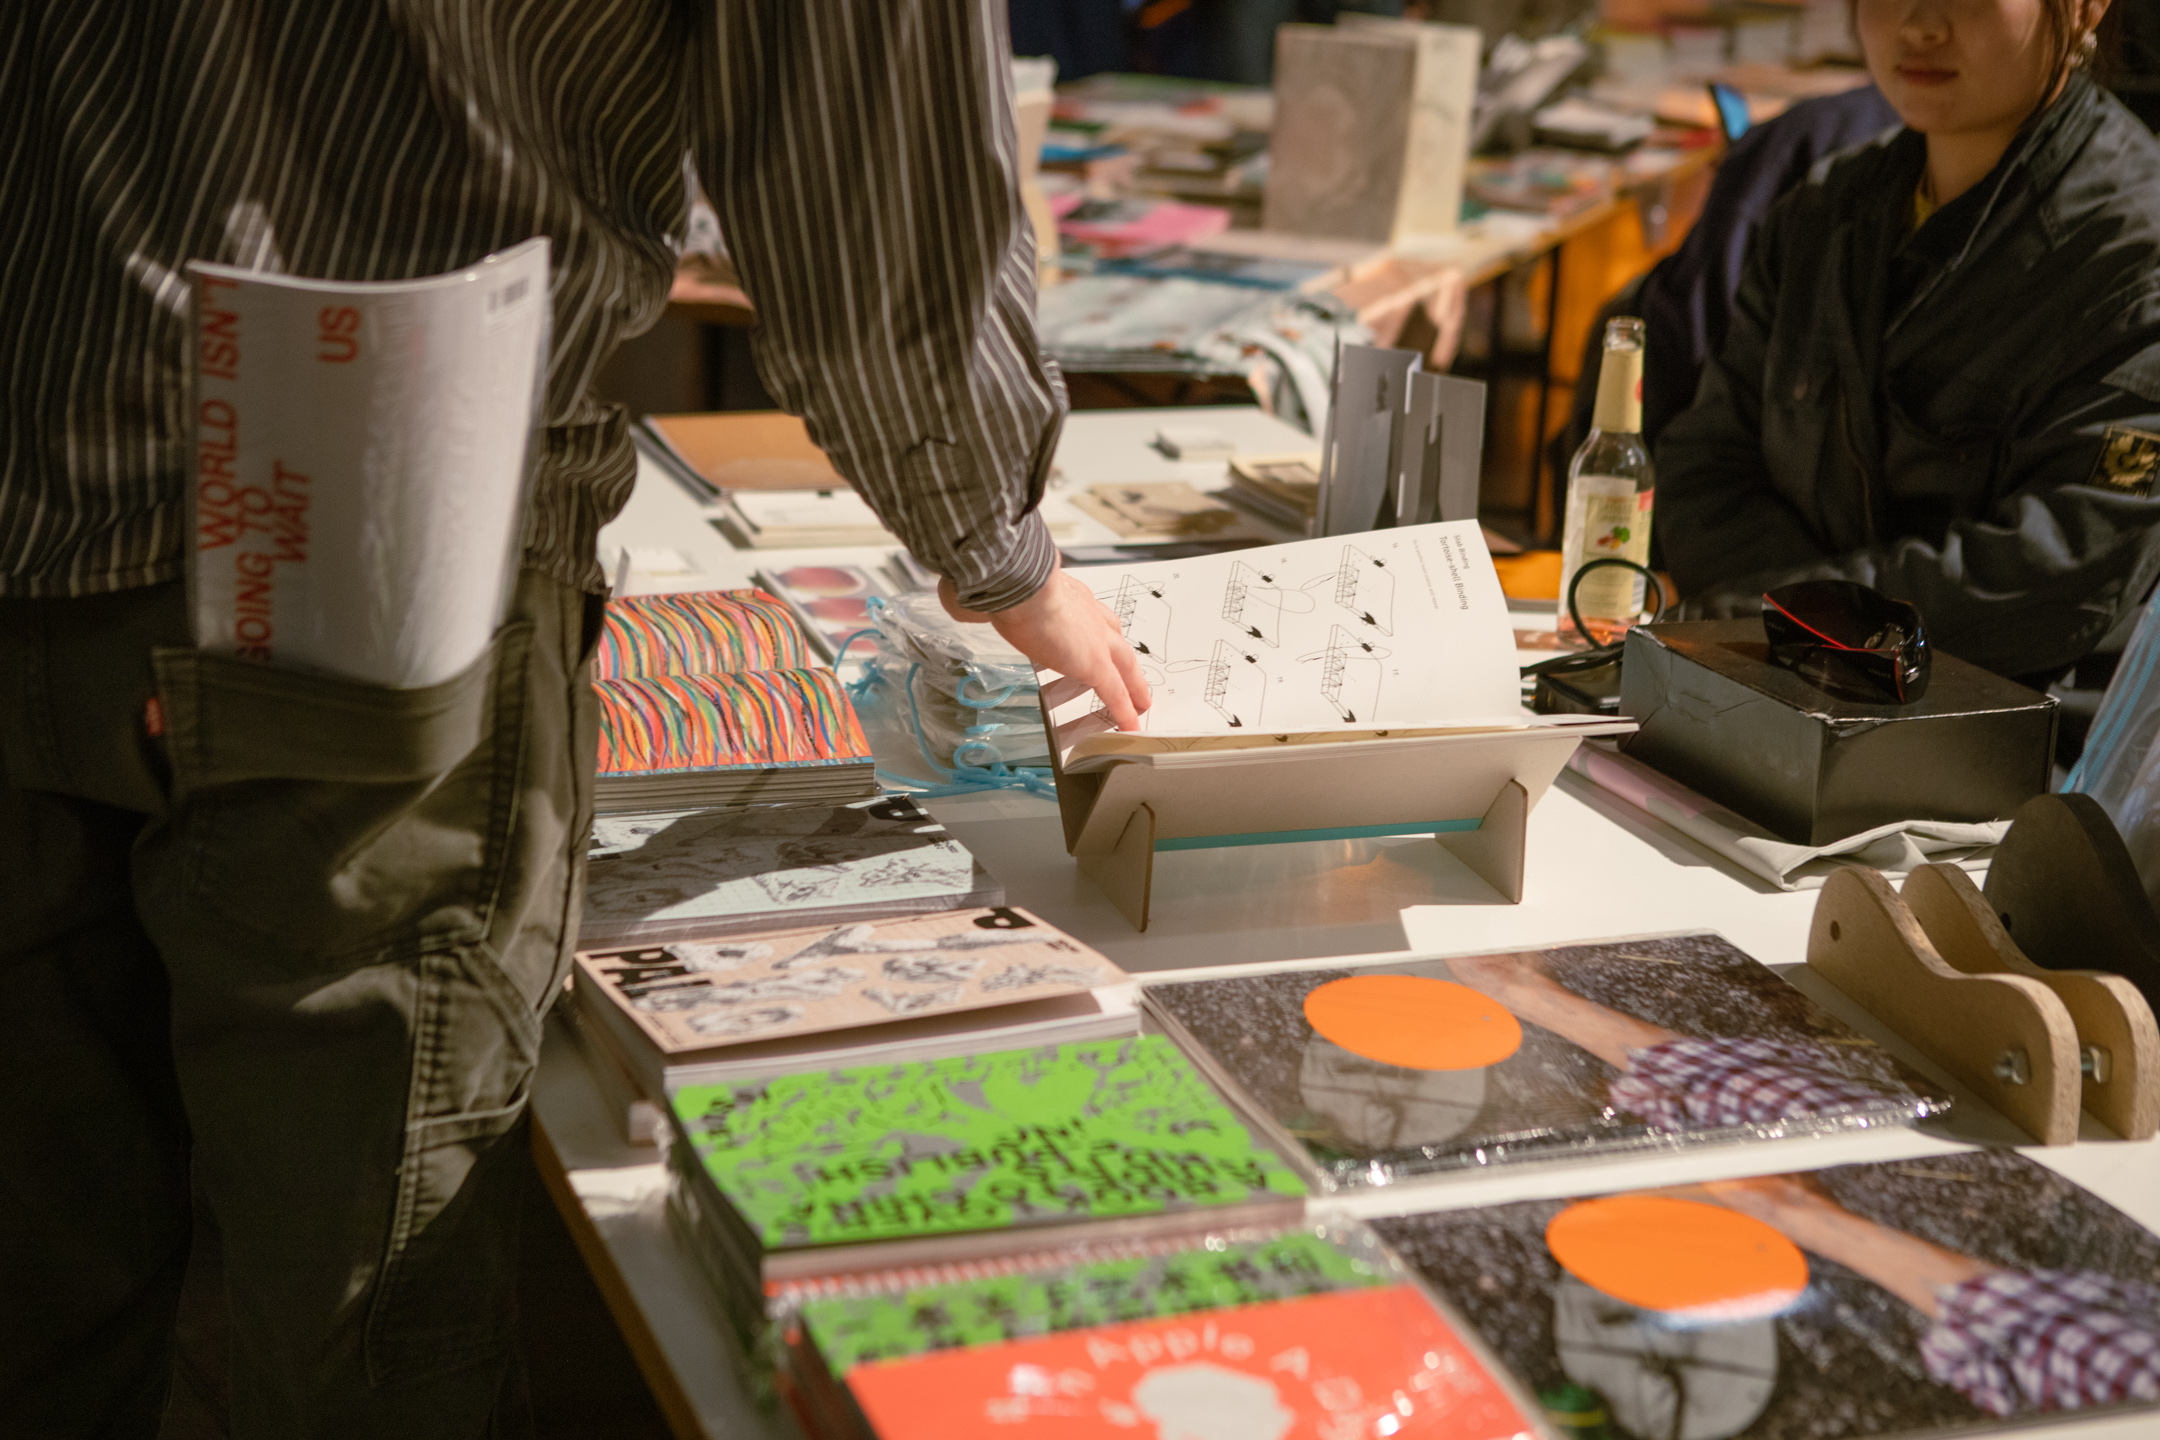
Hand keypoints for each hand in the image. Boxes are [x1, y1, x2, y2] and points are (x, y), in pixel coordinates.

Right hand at [940, 565, 1151, 730]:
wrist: (1020, 582)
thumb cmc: (1003, 580)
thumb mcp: (989, 589)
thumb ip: (978, 599)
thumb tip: (954, 599)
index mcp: (1066, 593)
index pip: (1087, 613)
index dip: (1095, 629)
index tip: (1096, 636)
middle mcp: (1087, 612)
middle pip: (1116, 640)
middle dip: (1125, 660)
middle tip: (1134, 676)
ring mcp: (1095, 639)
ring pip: (1124, 667)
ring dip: (1133, 685)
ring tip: (1139, 705)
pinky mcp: (1095, 664)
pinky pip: (1115, 693)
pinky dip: (1124, 710)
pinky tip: (1130, 725)